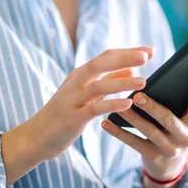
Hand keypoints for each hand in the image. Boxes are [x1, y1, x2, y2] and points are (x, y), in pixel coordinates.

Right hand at [25, 47, 153, 161]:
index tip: (150, 50)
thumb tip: (131, 71)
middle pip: (101, 63)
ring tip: (143, 81)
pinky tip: (127, 104)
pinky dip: (111, 104)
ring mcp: (73, 99)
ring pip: (99, 85)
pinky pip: (93, 109)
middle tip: (147, 55)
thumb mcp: (87, 94)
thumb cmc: (65, 114)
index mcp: (80, 74)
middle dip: (125, 58)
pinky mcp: (72, 118)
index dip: (128, 52)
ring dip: (122, 82)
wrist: (36, 137)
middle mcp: (76, 82)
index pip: (106, 56)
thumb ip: (107, 82)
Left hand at [101, 73, 187, 180]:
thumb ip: (177, 99)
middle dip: (152, 107)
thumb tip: (159, 77)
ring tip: (119, 106)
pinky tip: (105, 122)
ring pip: (149, 131)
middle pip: (168, 119)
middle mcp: (185, 137)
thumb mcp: (181, 116)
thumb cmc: (172, 127)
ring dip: (133, 118)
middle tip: (138, 95)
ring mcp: (170, 149)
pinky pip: (134, 143)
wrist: (170, 164)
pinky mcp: (153, 157)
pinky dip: (119, 132)